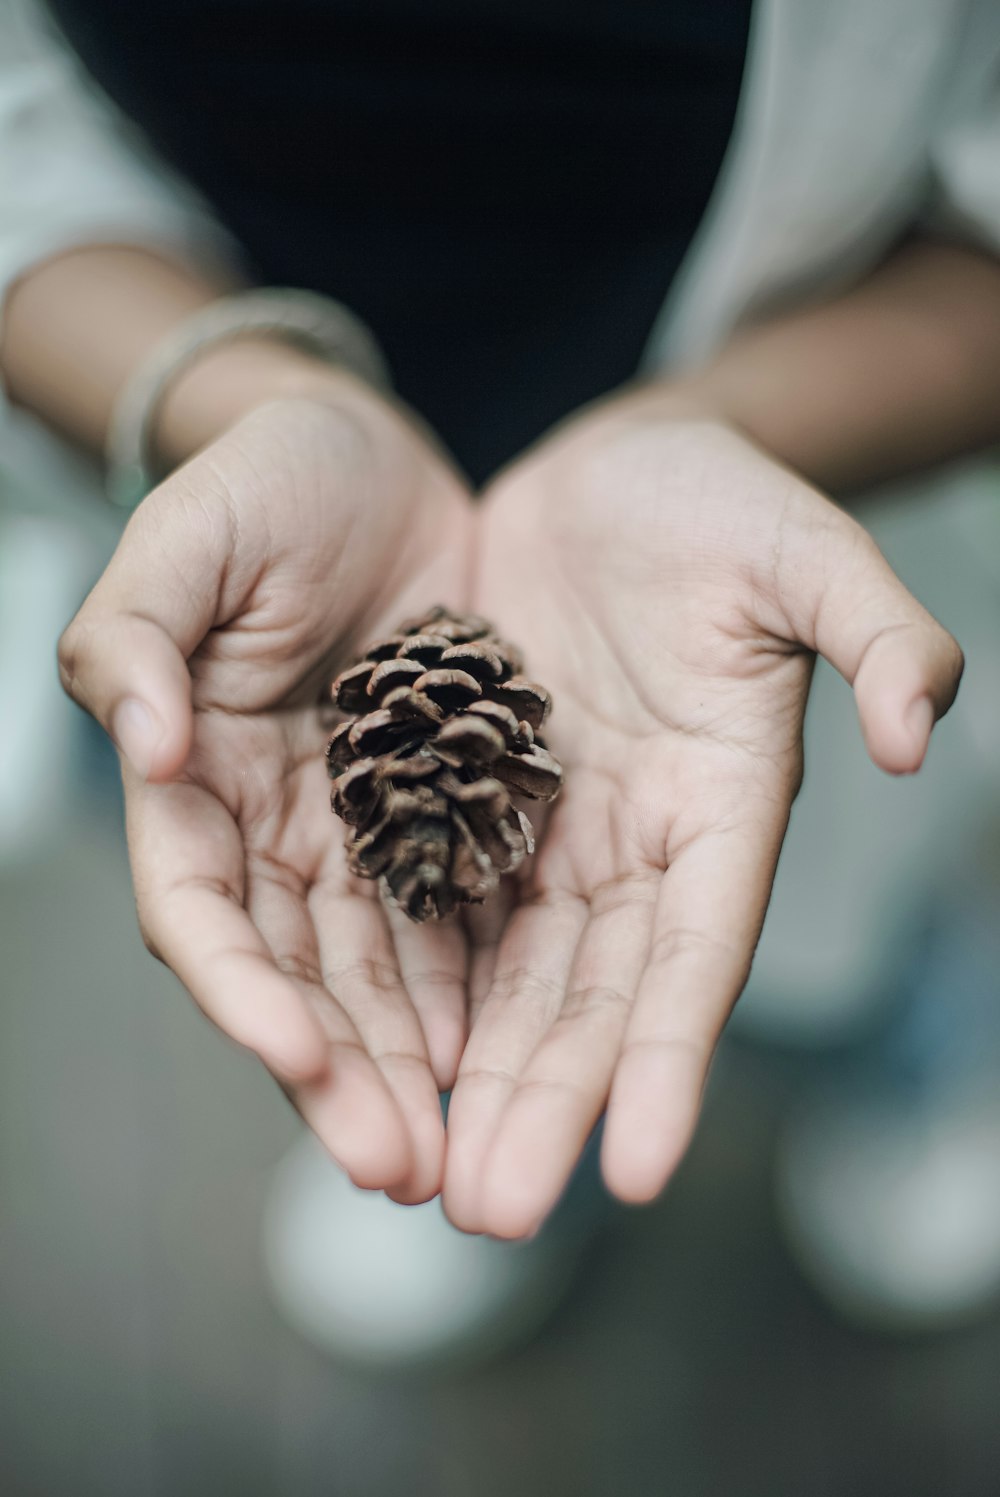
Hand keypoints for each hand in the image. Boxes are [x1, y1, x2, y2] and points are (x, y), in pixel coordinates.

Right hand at [59, 379, 473, 1201]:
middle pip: (297, 975)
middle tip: (402, 1167)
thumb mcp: (190, 533)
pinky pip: (454, 916)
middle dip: (340, 1075)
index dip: (242, 991)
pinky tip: (503, 1057)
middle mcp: (272, 825)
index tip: (299, 1056)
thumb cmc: (267, 481)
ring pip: (377, 973)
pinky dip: (471, 991)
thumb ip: (138, 629)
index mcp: (194, 774)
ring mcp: (358, 827)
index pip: (205, 908)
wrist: (372, 457)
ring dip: (408, 1068)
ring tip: (461, 1153)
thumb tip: (141, 740)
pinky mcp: (438, 811)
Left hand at [443, 391, 962, 1236]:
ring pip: (515, 977)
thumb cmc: (719, 503)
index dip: (672, 1054)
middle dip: (550, 1104)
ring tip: (428, 1186)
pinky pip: (446, 909)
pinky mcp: (478, 800)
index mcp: (724, 803)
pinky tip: (384, 1065)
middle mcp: (640, 842)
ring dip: (480, 1081)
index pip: (700, 948)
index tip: (639, 1170)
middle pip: (596, 994)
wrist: (614, 477)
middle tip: (491, 1216)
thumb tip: (917, 727)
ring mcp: (557, 829)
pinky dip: (423, 990)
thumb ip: (873, 629)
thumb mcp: (802, 546)